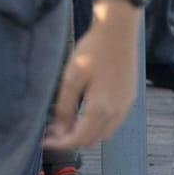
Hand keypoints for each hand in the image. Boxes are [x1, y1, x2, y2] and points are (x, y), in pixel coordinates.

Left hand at [44, 3, 140, 150]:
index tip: (44, 141)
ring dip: (85, 134)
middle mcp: (117, 113)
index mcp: (100, 109)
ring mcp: (126, 106)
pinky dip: (97, 125)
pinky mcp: (129, 98)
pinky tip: (84, 113)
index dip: (60, 144)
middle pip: (92, 140)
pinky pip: (113, 123)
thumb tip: (58, 129)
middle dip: (71, 140)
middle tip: (53, 131)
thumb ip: (65, 106)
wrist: (118, 30)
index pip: (78, 139)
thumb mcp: (72, 77)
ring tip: (66, 122)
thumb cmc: (94, 50)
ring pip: (104, 133)